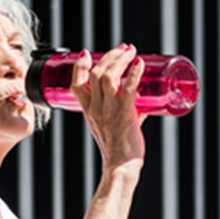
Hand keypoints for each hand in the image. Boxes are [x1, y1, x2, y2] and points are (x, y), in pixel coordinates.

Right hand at [71, 44, 145, 171]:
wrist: (120, 170)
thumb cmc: (119, 154)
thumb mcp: (113, 130)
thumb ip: (126, 114)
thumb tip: (143, 106)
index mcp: (88, 112)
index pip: (76, 83)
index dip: (79, 66)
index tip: (87, 54)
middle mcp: (95, 109)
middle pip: (95, 73)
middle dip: (109, 56)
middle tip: (123, 49)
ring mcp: (109, 111)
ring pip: (108, 76)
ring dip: (120, 60)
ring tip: (131, 52)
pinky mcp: (124, 115)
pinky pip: (128, 88)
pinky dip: (134, 73)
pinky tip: (140, 64)